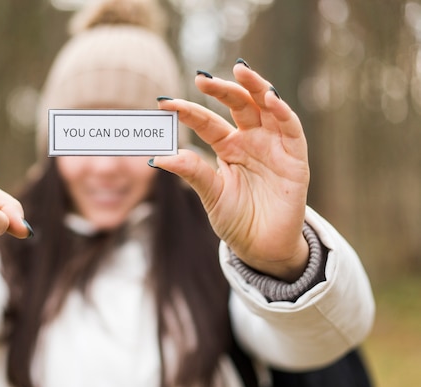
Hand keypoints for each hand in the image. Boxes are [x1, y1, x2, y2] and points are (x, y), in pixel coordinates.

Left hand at [154, 62, 309, 280]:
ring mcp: (273, 146)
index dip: (187, 111)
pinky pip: (290, 129)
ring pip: (266, 108)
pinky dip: (282, 112)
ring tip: (240, 71)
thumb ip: (193, 172)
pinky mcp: (295, 158)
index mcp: (227, 147)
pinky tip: (269, 99)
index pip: (206, 121)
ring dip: (256, 87)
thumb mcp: (211, 194)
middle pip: (238, 105)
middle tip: (201, 78)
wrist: (262, 247)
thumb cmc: (236, 220)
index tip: (163, 103)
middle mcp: (250, 140)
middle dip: (222, 89)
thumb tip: (159, 157)